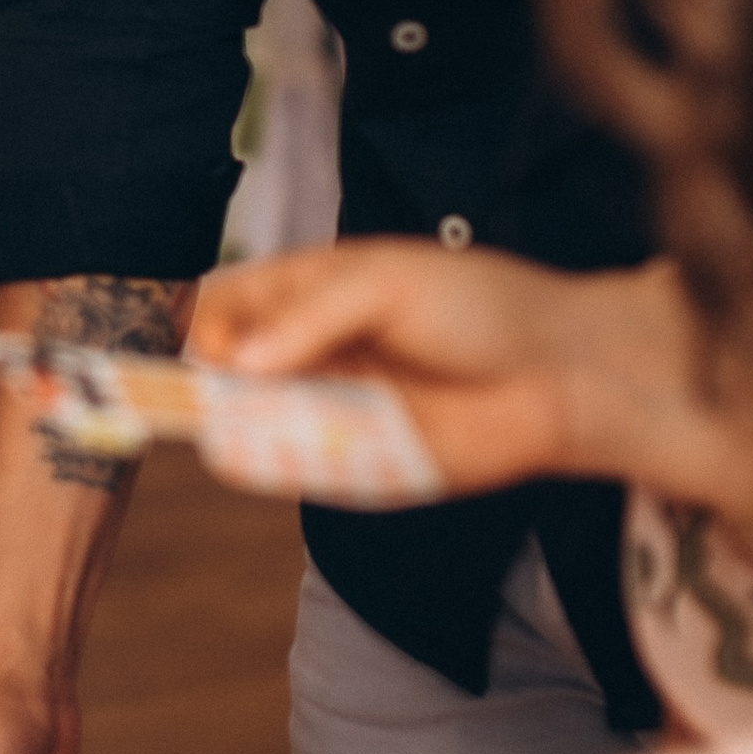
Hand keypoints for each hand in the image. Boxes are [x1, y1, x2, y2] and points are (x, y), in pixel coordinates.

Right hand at [195, 245, 752, 517]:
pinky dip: (260, 467)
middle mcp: (312, 352)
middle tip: (188, 389)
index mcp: (312, 292)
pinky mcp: (359, 463)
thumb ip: (309, 316)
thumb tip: (236, 362)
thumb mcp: (386, 283)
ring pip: (249, 422)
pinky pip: (294, 470)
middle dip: (192, 379)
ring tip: (211, 421)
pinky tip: (240, 454)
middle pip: (223, 367)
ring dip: (220, 424)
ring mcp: (332, 411)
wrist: (564, 372)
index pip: (225, 302)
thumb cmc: (483, 307)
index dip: (204, 321)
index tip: (205, 343)